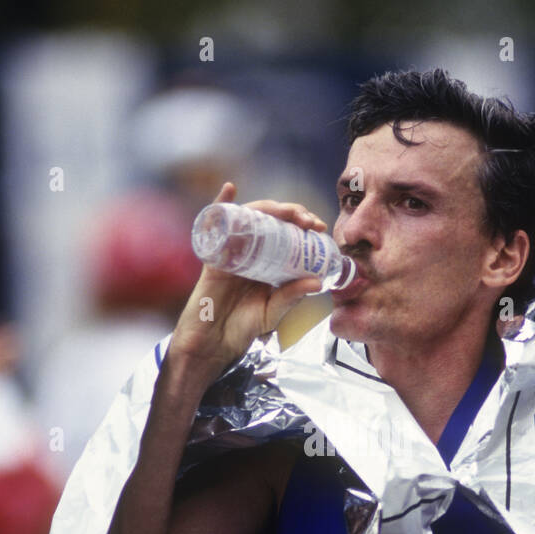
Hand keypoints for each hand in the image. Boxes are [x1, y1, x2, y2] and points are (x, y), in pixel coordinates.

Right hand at [169, 181, 325, 369]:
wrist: (214, 344)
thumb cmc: (242, 327)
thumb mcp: (274, 311)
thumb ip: (292, 296)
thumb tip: (317, 281)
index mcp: (267, 261)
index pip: (287, 233)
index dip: (303, 225)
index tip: (320, 228)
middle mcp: (249, 251)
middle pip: (270, 220)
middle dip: (292, 213)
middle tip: (309, 221)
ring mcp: (230, 250)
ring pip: (249, 217)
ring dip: (269, 207)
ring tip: (287, 211)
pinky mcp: (213, 256)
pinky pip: (215, 225)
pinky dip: (220, 204)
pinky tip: (230, 189)